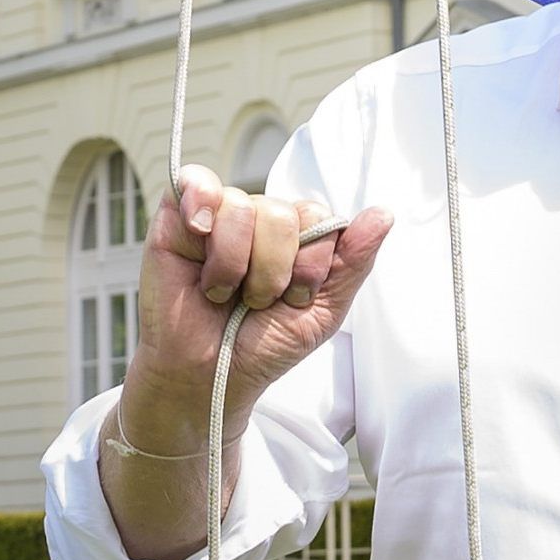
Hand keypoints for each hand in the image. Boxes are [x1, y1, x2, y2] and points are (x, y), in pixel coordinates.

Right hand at [116, 164, 392, 445]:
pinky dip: (201, 203)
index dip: (311, 263)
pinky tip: (199, 231)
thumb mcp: (322, 311)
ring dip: (236, 265)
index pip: (320, 218)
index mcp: (297, 236)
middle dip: (273, 270)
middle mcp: (260, 220)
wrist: (208, 377)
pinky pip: (197, 182)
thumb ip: (353, 262)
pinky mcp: (177, 218)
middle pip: (283, 213)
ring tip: (222, 292)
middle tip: (254, 301)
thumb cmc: (262, 346)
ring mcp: (220, 216)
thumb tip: (383, 214)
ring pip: (245, 207)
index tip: (294, 299)